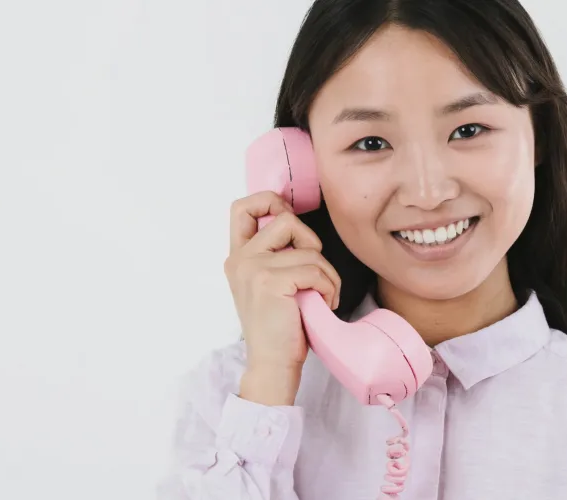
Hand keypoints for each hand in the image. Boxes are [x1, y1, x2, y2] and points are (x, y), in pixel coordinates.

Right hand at [223, 191, 340, 404]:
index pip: (242, 207)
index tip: (290, 221)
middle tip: (314, 270)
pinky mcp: (271, 281)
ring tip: (323, 295)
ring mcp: (253, 268)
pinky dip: (329, 286)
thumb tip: (297, 226)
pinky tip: (324, 303)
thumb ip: (274, 255)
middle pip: (285, 219)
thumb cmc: (279, 327)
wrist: (272, 364)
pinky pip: (315, 269)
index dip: (270, 202)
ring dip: (327, 273)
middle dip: (310, 240)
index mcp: (237, 257)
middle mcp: (240, 259)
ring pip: (308, 249)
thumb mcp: (269, 285)